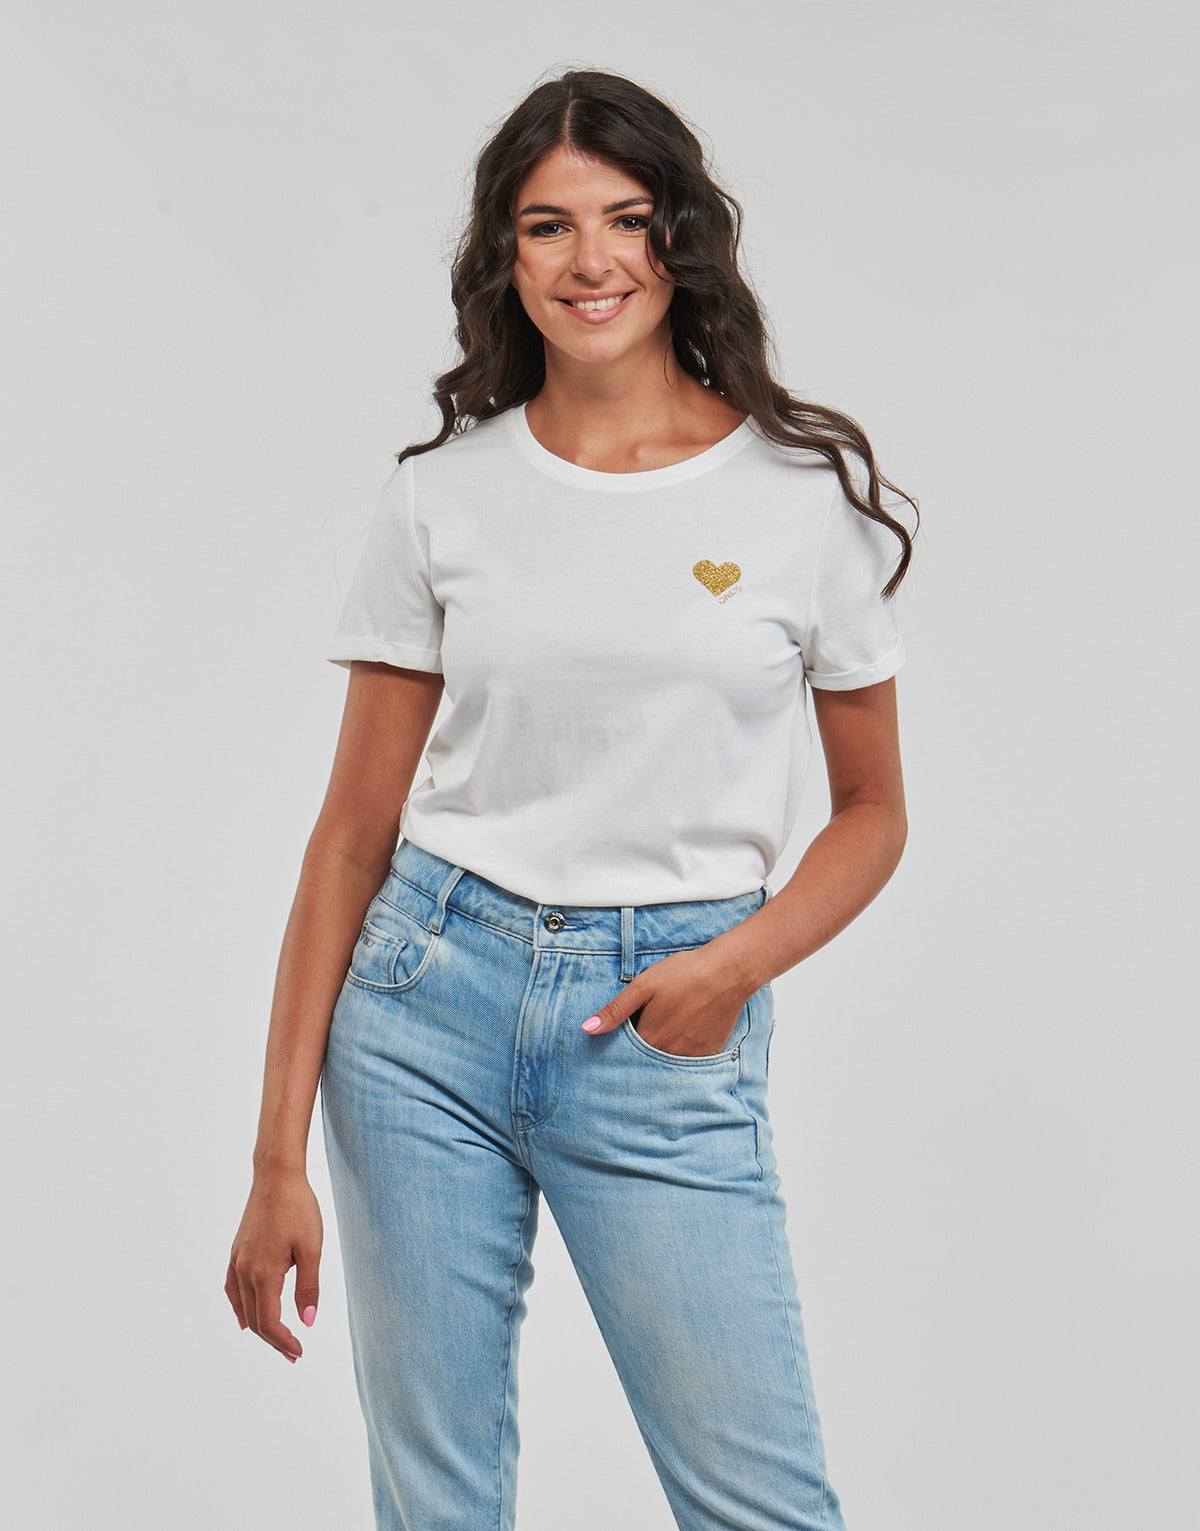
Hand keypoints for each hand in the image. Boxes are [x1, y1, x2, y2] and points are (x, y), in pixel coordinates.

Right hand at [226, 1165, 323, 1363]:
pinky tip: (245, 1317)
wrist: (277, 1176)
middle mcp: (244, 1271)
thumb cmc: (299, 1208)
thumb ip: (308, 1287)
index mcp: (263, 1273)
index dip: (283, 1341)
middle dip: (274, 1340)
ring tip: (277, 1340)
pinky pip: (233, 1289)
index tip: (299, 1351)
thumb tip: (307, 1321)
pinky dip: (240, 1308)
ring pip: (243, 1306)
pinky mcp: (236, 1251)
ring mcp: (237, 1261)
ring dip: (259, 1327)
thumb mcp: (312, 1249)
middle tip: (293, 1354)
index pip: (269, 1322)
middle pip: (255, 1319)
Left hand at [580, 943, 754, 1057]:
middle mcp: (670, 1053)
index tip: (623, 1036)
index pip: (626, 1054)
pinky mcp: (710, 1052)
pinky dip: (684, 1051)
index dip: (622, 1044)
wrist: (728, 972)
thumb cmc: (685, 974)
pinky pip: (690, 1061)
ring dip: (663, 1051)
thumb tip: (588, 1028)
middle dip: (642, 1051)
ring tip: (669, 1028)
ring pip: (669, 1061)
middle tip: (649, 1027)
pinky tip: (686, 1031)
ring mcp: (692, 1056)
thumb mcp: (644, 986)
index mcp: (650, 1038)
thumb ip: (616, 1010)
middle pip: (647, 1060)